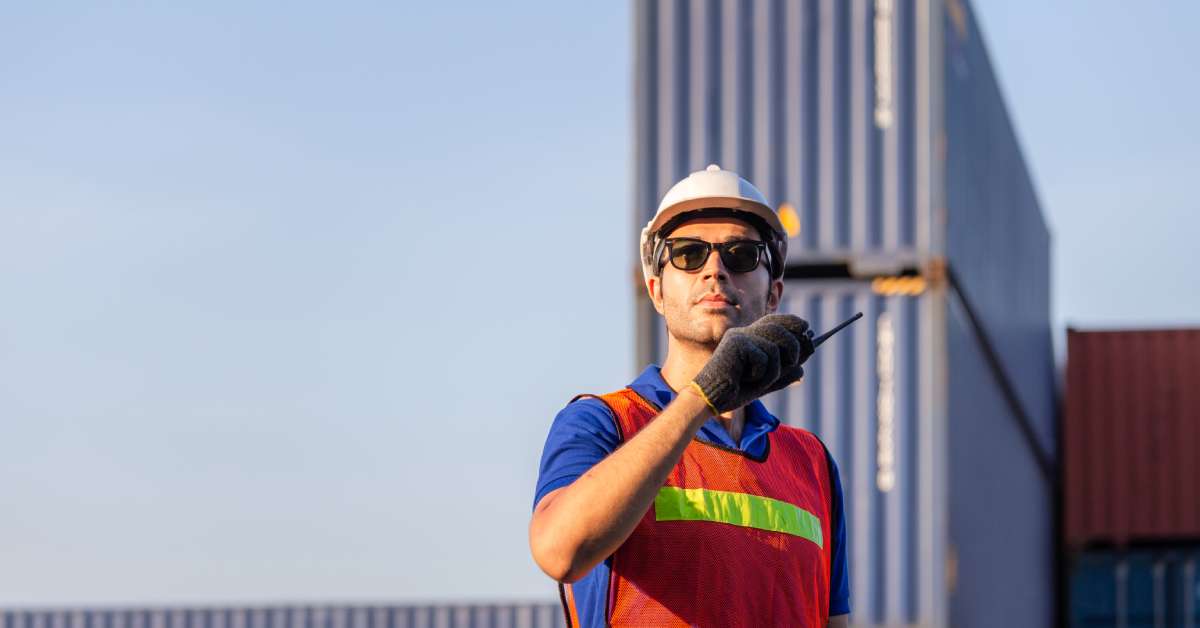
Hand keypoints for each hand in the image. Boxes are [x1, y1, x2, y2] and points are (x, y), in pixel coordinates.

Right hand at [690, 314, 815, 412]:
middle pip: (777, 328)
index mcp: (748, 338)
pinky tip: (745, 380)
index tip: (807, 327)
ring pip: (774, 345)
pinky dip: (761, 374)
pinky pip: (764, 357)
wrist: (711, 399)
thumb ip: (782, 375)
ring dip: (775, 368)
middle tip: (794, 360)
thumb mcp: (765, 383)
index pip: (774, 321)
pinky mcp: (736, 344)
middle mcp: (743, 333)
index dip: (792, 322)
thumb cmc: (734, 392)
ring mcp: (739, 337)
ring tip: (761, 380)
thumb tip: (803, 367)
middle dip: (793, 344)